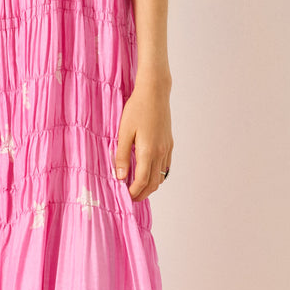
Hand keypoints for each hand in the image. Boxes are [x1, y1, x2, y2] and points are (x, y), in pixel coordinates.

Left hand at [113, 83, 172, 200]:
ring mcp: (167, 149)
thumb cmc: (137, 109)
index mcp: (148, 151)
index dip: (134, 192)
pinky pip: (165, 166)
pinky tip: (148, 172)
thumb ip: (121, 156)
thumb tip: (120, 176)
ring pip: (161, 176)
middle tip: (130, 196)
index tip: (125, 196)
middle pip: (154, 183)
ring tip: (137, 186)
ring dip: (150, 185)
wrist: (155, 93)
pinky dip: (157, 175)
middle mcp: (160, 153)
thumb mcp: (124, 132)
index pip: (142, 181)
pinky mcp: (169, 144)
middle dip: (142, 193)